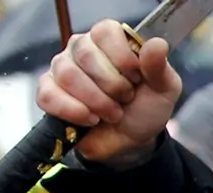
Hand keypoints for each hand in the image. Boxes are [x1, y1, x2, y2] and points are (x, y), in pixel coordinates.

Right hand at [37, 20, 181, 169]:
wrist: (132, 141)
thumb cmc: (145, 108)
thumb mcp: (163, 89)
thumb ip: (159, 67)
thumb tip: (158, 44)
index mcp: (109, 39)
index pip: (105, 32)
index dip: (122, 59)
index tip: (136, 79)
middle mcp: (81, 47)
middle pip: (86, 54)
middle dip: (112, 86)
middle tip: (125, 100)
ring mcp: (61, 68)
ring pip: (68, 75)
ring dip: (97, 102)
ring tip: (112, 113)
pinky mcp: (49, 91)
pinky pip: (49, 95)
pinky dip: (73, 111)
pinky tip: (91, 119)